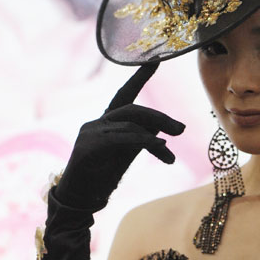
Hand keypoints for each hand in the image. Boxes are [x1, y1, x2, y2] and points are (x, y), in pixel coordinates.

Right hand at [54, 62, 184, 210]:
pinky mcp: (88, 146)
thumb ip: (140, 141)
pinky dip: (142, 142)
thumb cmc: (100, 179)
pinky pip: (121, 139)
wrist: (79, 201)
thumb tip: (161, 132)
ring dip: (155, 137)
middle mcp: (97, 123)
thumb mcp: (125, 156)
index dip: (140, 76)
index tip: (156, 59)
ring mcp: (90, 132)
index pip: (125, 94)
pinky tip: (159, 149)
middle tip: (181, 130)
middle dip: (159, 118)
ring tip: (170, 154)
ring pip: (129, 124)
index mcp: (106, 123)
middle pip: (132, 110)